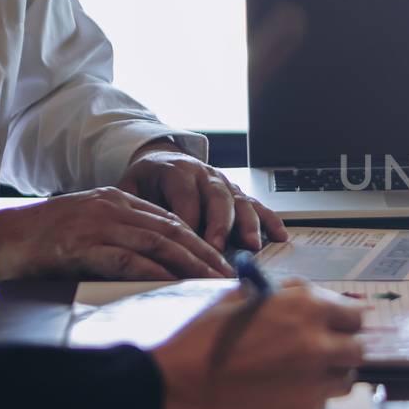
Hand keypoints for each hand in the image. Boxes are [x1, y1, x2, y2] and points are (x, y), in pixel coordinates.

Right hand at [0, 188, 234, 284]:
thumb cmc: (37, 238)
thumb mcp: (83, 225)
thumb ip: (116, 234)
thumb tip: (151, 259)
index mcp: (114, 199)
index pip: (168, 217)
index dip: (198, 239)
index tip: (221, 258)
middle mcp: (111, 207)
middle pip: (171, 229)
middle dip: (205, 252)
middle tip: (230, 272)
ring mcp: (97, 225)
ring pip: (158, 243)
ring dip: (191, 264)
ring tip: (214, 281)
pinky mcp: (82, 247)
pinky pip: (127, 260)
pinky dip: (155, 272)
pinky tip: (176, 283)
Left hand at [119, 142, 285, 250]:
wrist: (160, 160)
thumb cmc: (145, 181)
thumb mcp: (129, 188)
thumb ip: (133, 208)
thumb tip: (135, 235)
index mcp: (176, 171)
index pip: (185, 197)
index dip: (188, 220)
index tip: (188, 244)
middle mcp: (204, 174)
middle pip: (217, 198)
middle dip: (220, 224)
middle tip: (219, 248)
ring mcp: (224, 183)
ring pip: (240, 201)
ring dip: (248, 224)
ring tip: (251, 245)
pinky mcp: (237, 192)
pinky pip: (257, 205)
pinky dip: (269, 220)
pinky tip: (279, 236)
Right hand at [153, 280, 365, 408]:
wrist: (180, 388)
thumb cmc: (204, 339)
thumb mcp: (242, 297)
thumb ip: (285, 294)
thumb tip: (310, 294)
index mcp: (305, 309)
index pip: (354, 314)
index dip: (344, 319)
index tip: (338, 324)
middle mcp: (318, 345)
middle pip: (357, 348)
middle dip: (343, 347)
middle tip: (322, 349)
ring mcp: (314, 382)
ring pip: (345, 378)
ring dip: (331, 373)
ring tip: (300, 372)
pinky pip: (322, 402)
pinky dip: (309, 396)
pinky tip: (281, 391)